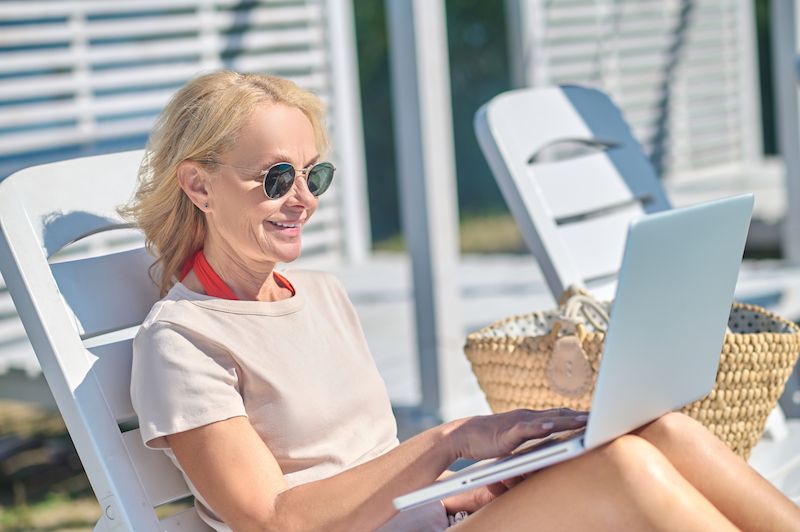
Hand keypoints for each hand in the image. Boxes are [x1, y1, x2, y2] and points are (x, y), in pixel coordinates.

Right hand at [447, 408, 587, 461]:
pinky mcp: (508, 433)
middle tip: (602, 417)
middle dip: (581, 416)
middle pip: (560, 415)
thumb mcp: (516, 438)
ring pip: (548, 420)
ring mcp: (518, 423)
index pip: (560, 415)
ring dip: (567, 420)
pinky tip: (551, 427)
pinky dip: (540, 427)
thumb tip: (549, 442)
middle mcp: (527, 417)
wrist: (463, 435)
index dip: (579, 415)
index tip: (598, 417)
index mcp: (531, 418)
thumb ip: (532, 439)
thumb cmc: (489, 438)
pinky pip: (527, 429)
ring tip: (585, 422)